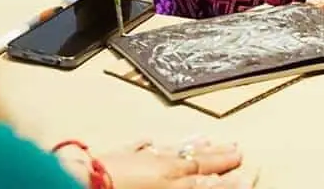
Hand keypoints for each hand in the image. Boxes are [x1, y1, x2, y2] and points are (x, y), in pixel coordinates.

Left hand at [58, 139, 247, 188]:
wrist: (78, 184)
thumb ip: (197, 188)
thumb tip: (223, 183)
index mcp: (173, 177)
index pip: (208, 179)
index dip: (228, 177)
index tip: (245, 173)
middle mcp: (159, 165)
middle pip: (195, 161)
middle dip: (217, 156)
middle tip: (235, 149)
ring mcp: (137, 158)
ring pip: (170, 150)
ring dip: (188, 146)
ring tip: (205, 139)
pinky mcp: (114, 156)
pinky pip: (136, 147)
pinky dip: (148, 144)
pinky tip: (151, 140)